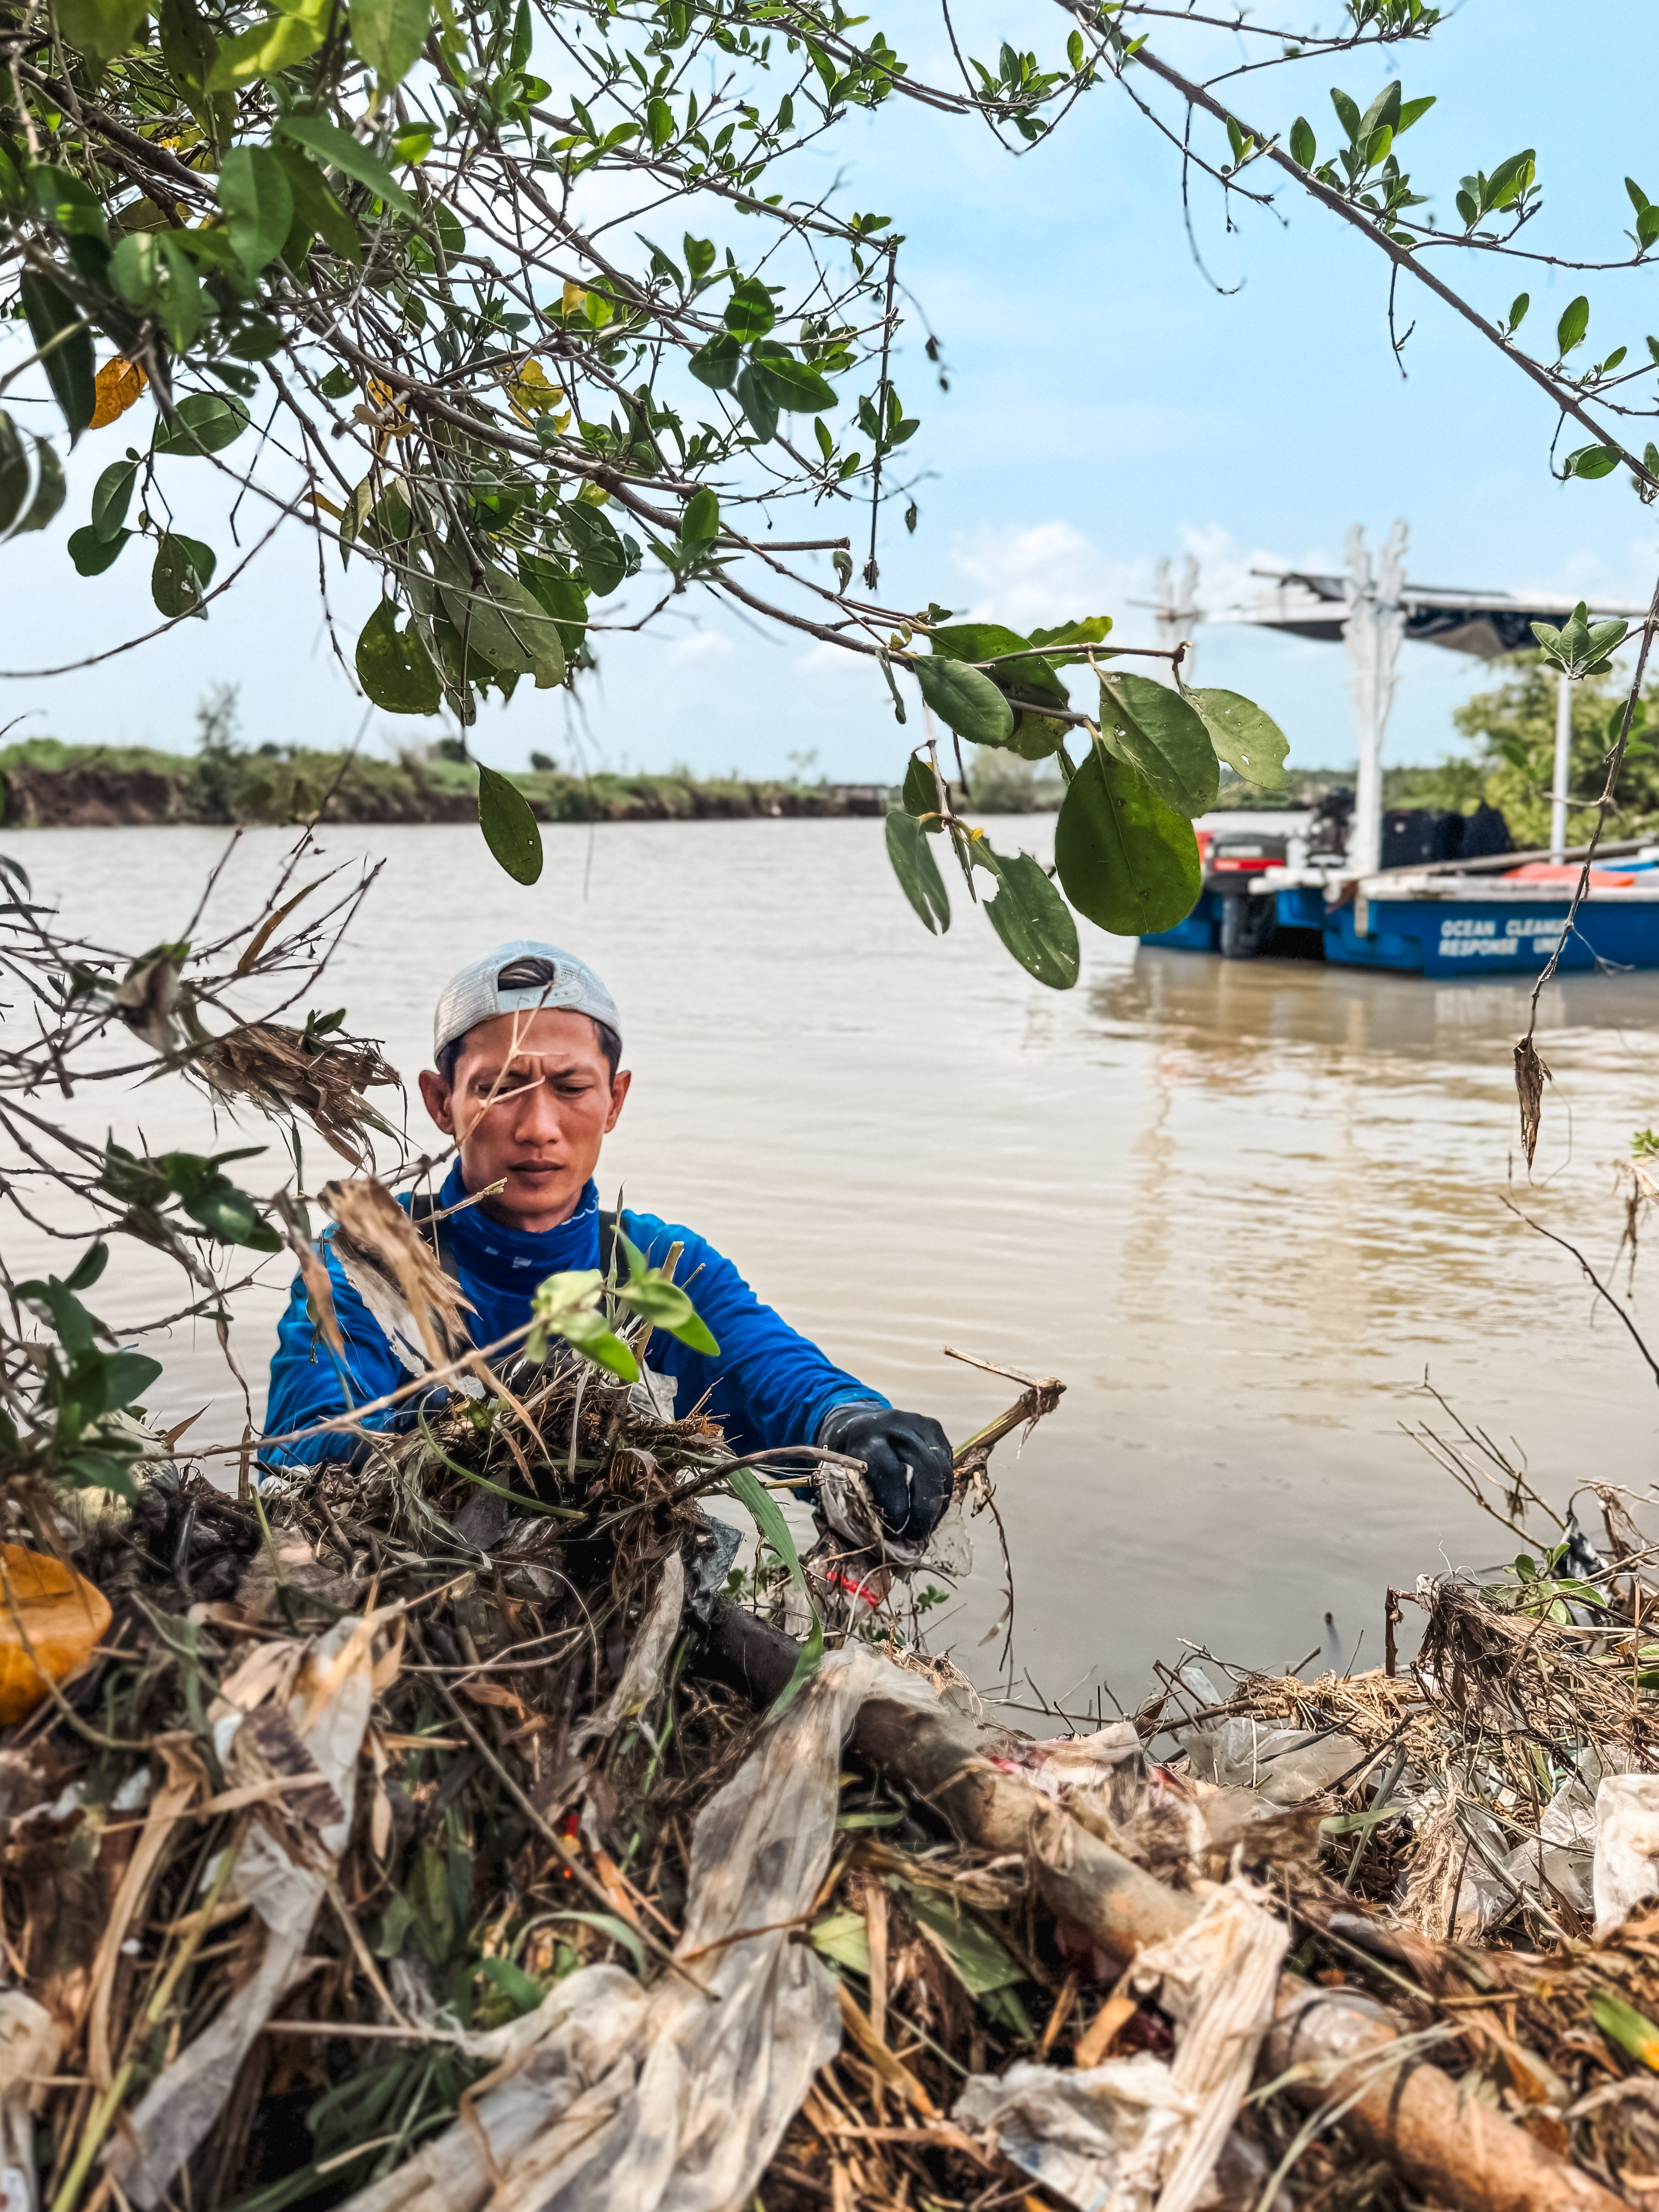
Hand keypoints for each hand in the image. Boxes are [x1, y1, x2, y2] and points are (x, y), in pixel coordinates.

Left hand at [816, 1402, 953, 1541]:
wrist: (853, 1418)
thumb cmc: (843, 1454)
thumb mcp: (837, 1472)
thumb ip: (854, 1498)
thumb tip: (876, 1539)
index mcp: (866, 1436)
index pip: (891, 1473)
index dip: (898, 1507)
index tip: (897, 1532)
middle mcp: (896, 1425)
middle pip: (925, 1469)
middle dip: (924, 1509)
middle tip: (917, 1535)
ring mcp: (919, 1424)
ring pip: (940, 1468)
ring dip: (937, 1504)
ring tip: (926, 1527)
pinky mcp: (934, 1428)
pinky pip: (945, 1464)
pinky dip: (941, 1491)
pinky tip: (931, 1509)